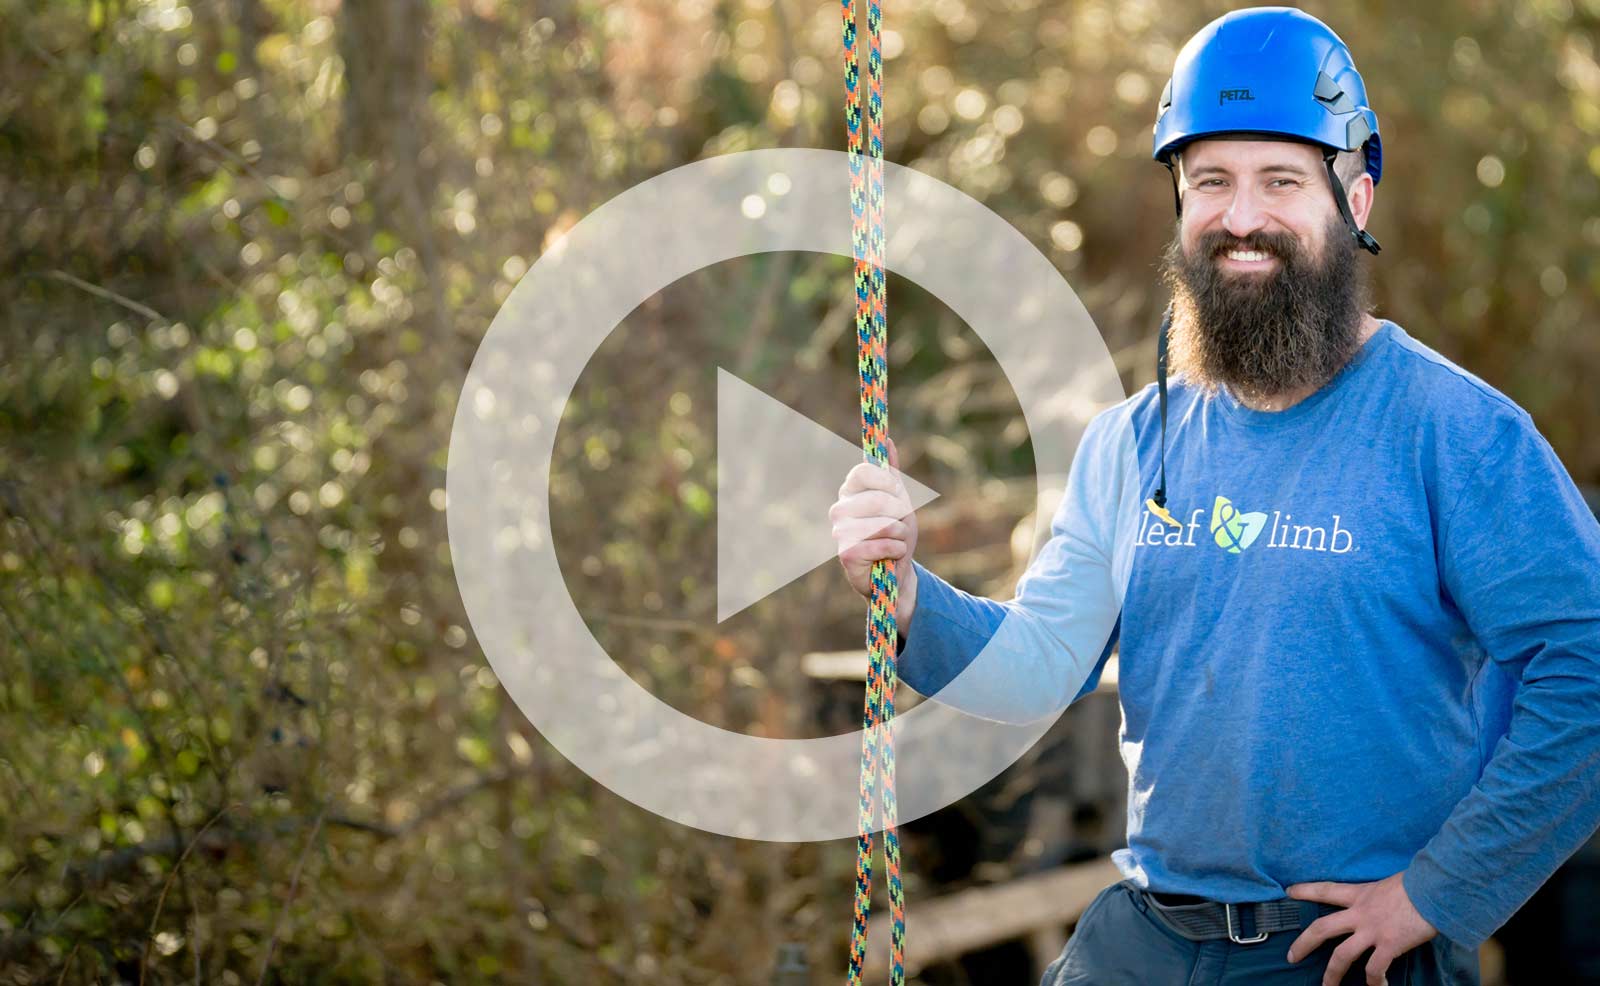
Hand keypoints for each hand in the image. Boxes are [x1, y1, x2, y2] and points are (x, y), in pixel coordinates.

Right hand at [829, 437, 918, 631]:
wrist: (895, 575)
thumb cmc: (895, 535)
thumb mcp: (899, 501)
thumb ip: (892, 473)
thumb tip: (887, 441)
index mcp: (850, 491)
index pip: (864, 472)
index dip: (887, 482)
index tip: (897, 493)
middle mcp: (839, 509)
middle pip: (877, 498)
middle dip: (900, 513)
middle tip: (900, 524)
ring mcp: (840, 531)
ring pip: (883, 523)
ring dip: (900, 534)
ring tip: (896, 542)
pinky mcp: (846, 553)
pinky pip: (882, 543)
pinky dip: (896, 550)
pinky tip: (891, 556)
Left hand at [1285, 872, 1436, 985]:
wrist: (1433, 890)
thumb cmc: (1416, 884)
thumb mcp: (1387, 884)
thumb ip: (1377, 896)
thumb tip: (1382, 901)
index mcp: (1358, 894)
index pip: (1325, 890)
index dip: (1306, 890)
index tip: (1288, 892)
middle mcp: (1359, 914)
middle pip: (1322, 929)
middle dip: (1303, 944)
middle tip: (1291, 957)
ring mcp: (1372, 931)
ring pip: (1342, 956)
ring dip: (1332, 975)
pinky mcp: (1389, 946)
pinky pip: (1374, 969)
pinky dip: (1374, 981)